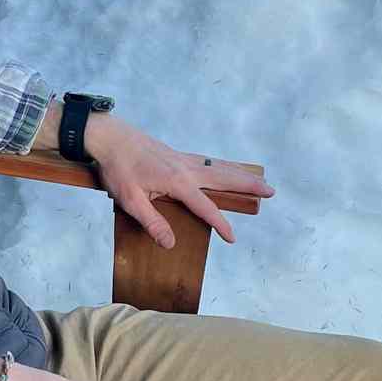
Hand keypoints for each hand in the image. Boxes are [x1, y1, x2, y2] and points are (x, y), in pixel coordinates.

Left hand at [85, 114, 273, 248]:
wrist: (110, 137)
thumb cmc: (118, 169)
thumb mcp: (130, 201)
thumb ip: (152, 222)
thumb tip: (170, 243)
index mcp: (178, 182)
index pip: (205, 207)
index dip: (220, 224)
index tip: (232, 238)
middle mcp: (186, 168)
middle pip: (225, 178)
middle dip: (248, 186)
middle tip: (271, 191)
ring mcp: (183, 159)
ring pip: (219, 167)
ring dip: (241, 174)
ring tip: (260, 179)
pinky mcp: (177, 155)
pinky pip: (208, 162)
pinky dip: (223, 166)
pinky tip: (226, 169)